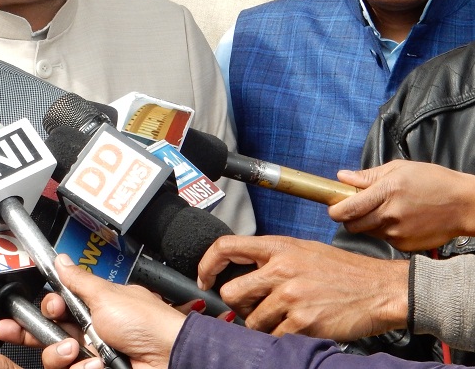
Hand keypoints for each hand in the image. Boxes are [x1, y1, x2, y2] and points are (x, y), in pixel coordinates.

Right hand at [42, 254, 183, 368]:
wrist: (168, 356)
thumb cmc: (146, 322)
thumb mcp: (107, 295)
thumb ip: (78, 280)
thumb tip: (61, 260)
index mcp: (94, 305)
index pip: (59, 305)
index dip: (51, 306)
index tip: (54, 307)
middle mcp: (92, 329)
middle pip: (52, 331)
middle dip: (46, 332)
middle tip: (55, 334)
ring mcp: (94, 353)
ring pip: (57, 355)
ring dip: (64, 353)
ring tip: (84, 352)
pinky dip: (83, 368)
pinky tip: (98, 364)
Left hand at [197, 235, 408, 340]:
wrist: (381, 288)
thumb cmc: (343, 271)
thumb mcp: (304, 251)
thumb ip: (272, 259)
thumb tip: (242, 273)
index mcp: (278, 247)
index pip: (226, 247)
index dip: (207, 264)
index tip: (204, 279)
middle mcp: (281, 269)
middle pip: (231, 293)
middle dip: (239, 305)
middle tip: (255, 308)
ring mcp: (291, 296)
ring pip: (252, 321)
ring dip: (263, 325)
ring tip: (285, 318)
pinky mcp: (303, 322)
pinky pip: (275, 337)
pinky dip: (282, 338)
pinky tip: (298, 328)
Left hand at [331, 160, 474, 250]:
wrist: (464, 205)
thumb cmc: (433, 181)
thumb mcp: (399, 169)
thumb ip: (368, 176)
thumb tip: (342, 177)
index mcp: (386, 192)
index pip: (347, 209)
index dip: (334, 209)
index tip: (333, 205)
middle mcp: (390, 215)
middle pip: (352, 225)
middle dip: (347, 218)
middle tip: (355, 208)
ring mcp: (398, 233)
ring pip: (367, 232)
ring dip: (367, 223)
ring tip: (384, 210)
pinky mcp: (405, 245)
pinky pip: (384, 239)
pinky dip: (385, 231)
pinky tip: (399, 220)